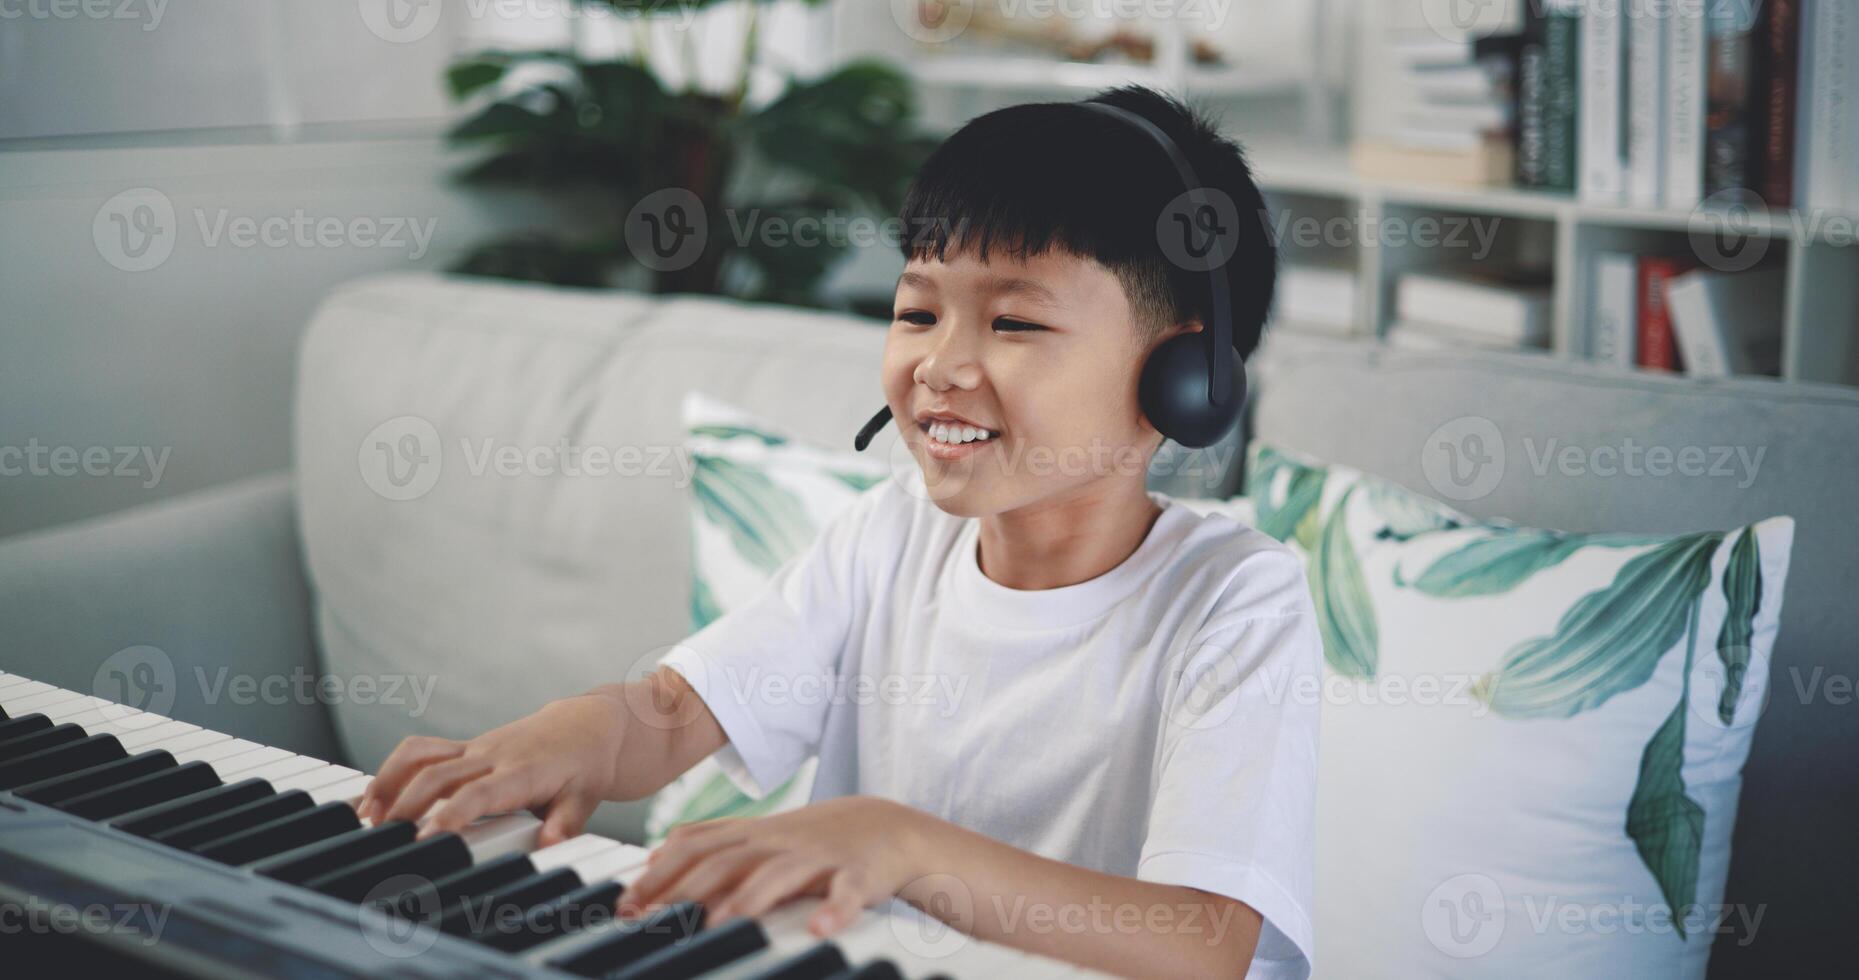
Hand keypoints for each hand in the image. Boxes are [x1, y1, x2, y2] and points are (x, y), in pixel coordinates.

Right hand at [356, 691, 628, 845]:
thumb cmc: (585, 766)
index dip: (449, 814)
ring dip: (388, 782)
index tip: (423, 839)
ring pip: (421, 756)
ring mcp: (475, 748)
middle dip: (406, 805)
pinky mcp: (464, 747)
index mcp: (521, 772)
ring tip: (364, 818)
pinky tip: (371, 801)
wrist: (588, 725)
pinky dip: (392, 771)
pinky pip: (421, 752)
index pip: (478, 793)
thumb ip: (566, 822)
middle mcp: (492, 756)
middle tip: (381, 840)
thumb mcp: (586, 797)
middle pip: (438, 775)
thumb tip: (549, 844)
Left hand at [625, 796, 927, 935]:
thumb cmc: (813, 837)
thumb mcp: (760, 833)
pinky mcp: (858, 874)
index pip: (696, 849)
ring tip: (720, 923)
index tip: (626, 905)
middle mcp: (779, 843)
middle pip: (726, 862)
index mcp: (752, 835)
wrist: (886, 826)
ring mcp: (817, 857)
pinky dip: (835, 910)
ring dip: (748, 899)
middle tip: (655, 919)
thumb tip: (654, 856)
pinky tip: (820, 928)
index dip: (659, 875)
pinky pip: (847, 892)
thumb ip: (710, 840)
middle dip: (687, 890)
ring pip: (779, 875)